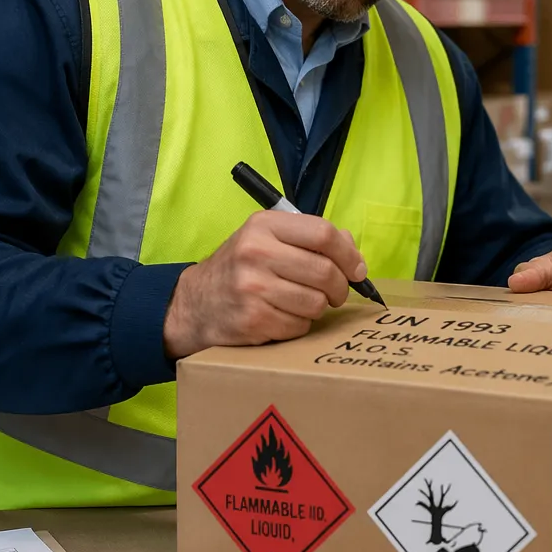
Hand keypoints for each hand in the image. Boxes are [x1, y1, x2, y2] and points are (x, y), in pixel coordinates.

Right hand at [163, 210, 366, 359]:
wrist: (195, 304)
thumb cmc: (241, 268)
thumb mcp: (266, 239)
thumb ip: (309, 238)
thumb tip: (353, 254)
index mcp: (263, 225)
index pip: (323, 234)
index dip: (349, 255)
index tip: (356, 269)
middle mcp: (256, 253)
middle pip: (325, 272)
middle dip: (340, 288)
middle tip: (336, 293)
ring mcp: (252, 288)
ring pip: (316, 303)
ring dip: (318, 308)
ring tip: (303, 303)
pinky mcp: (252, 320)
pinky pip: (299, 326)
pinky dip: (299, 325)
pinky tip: (283, 317)